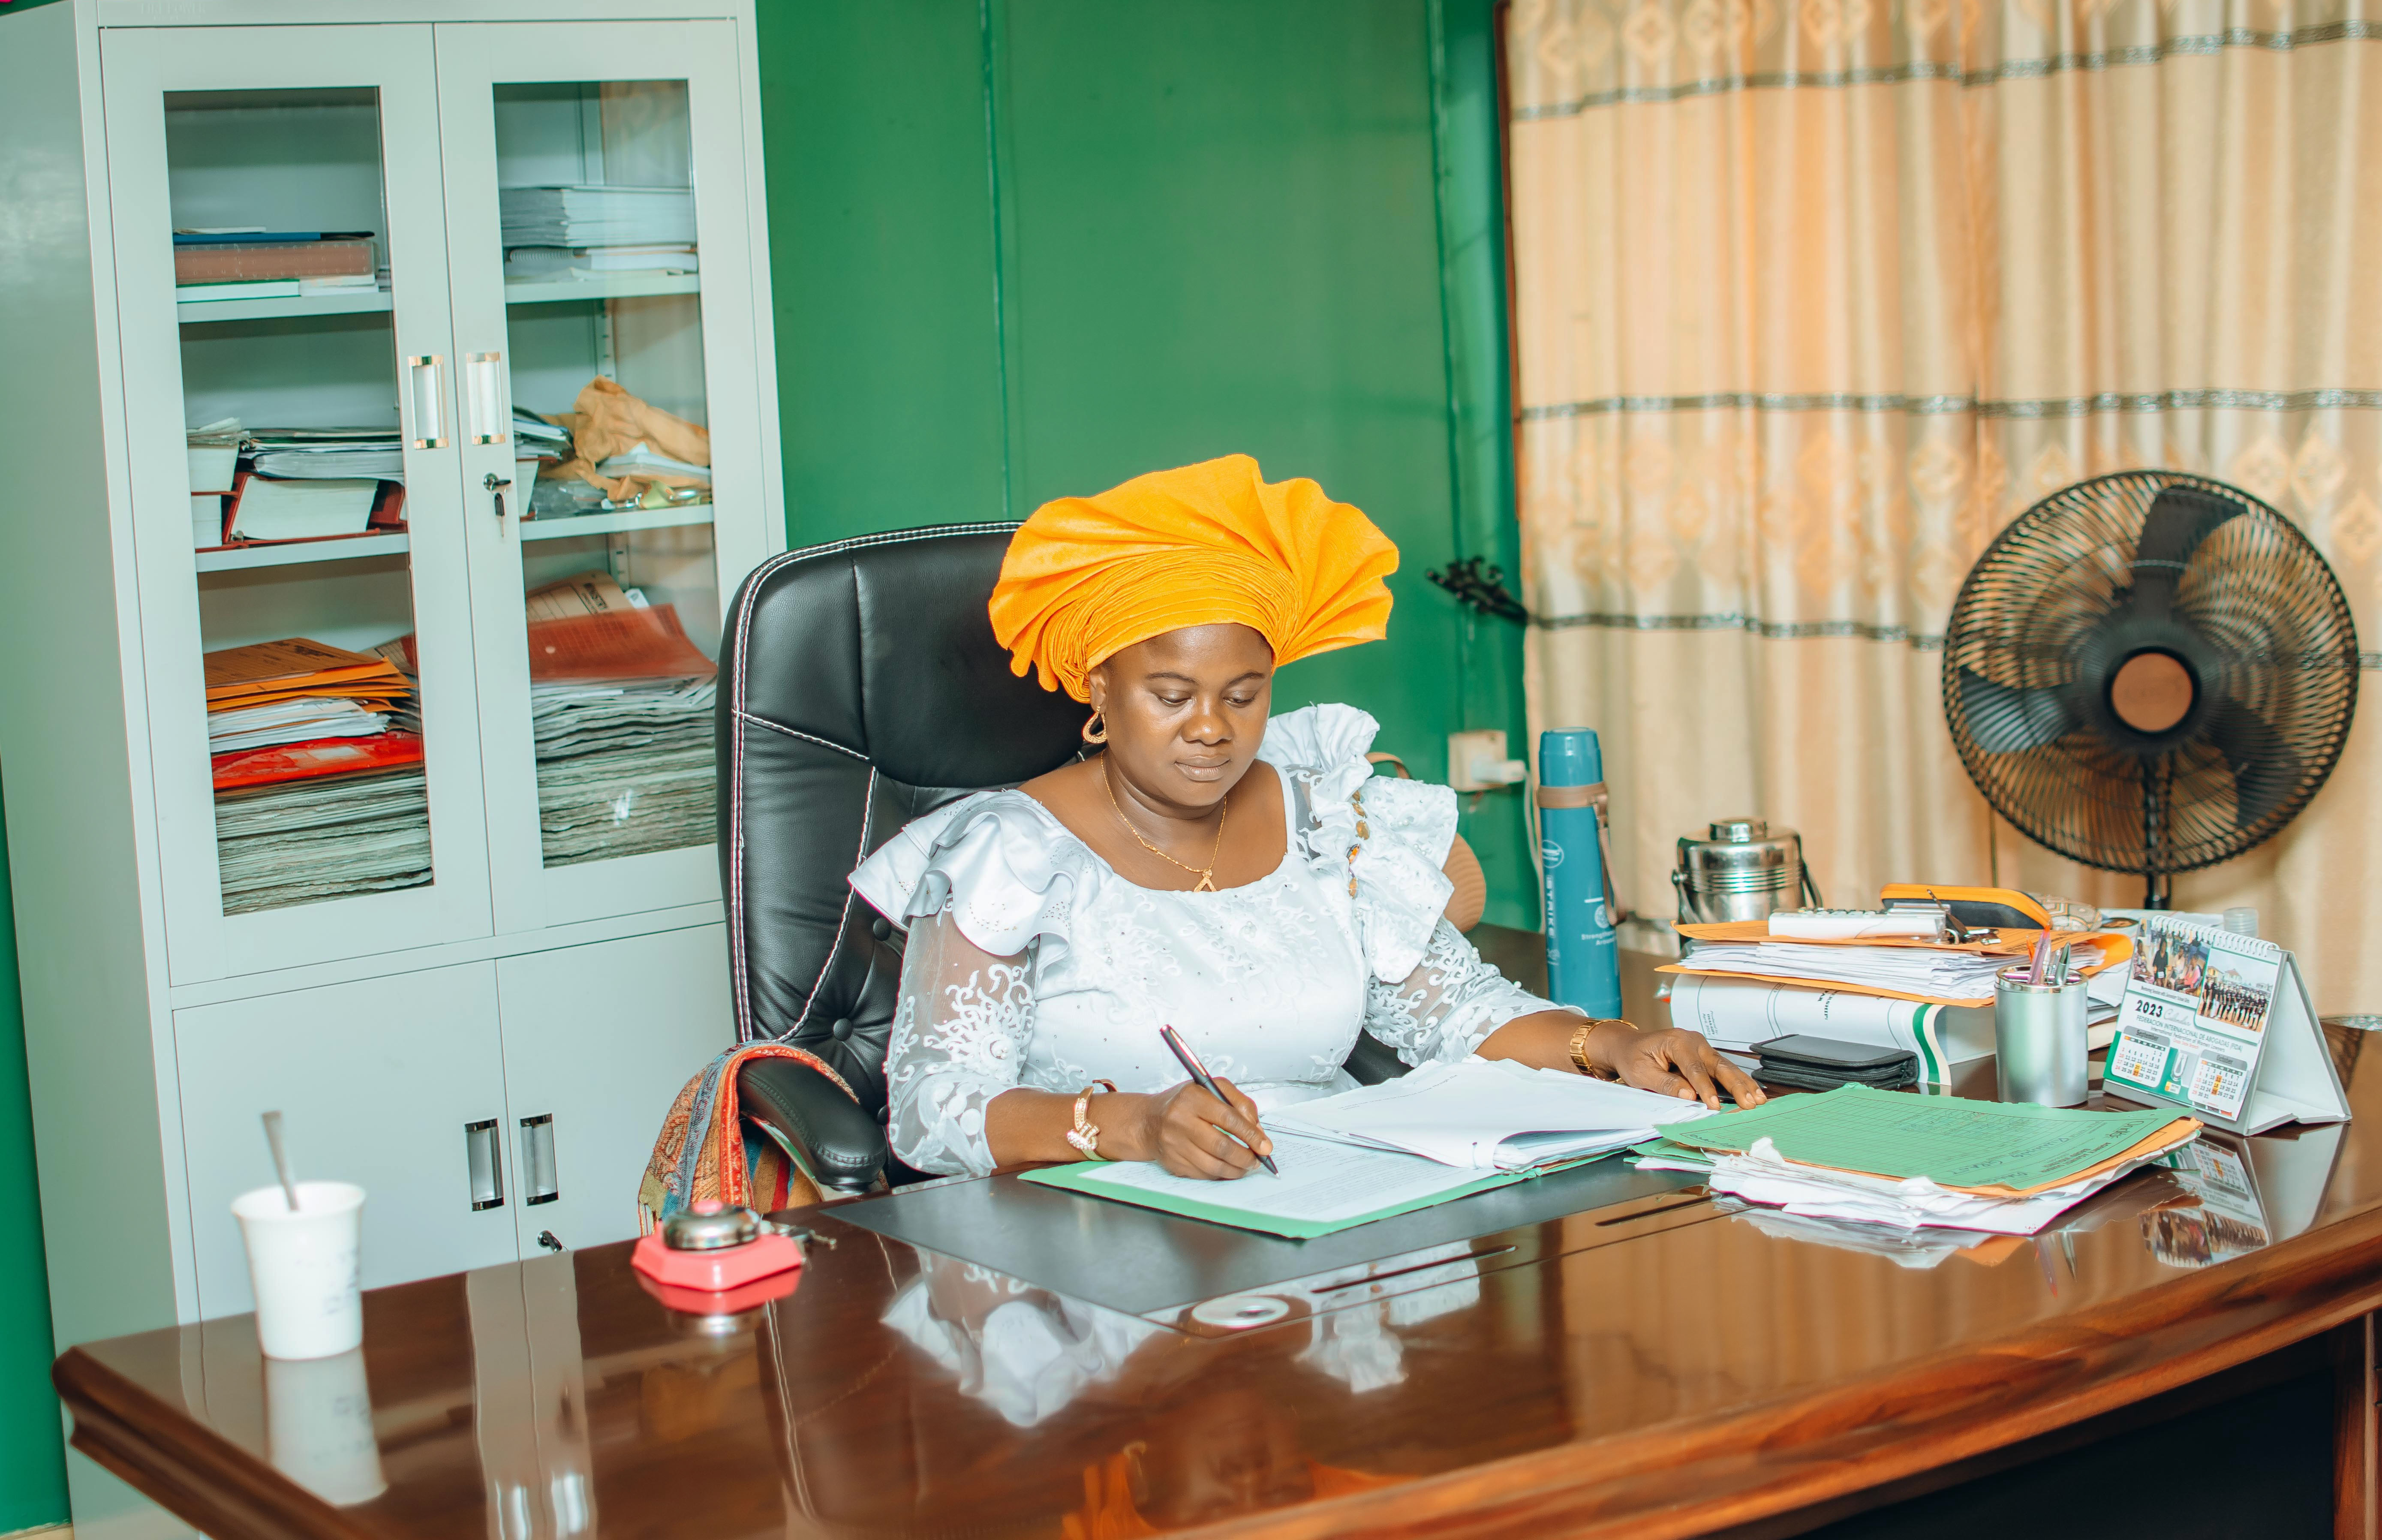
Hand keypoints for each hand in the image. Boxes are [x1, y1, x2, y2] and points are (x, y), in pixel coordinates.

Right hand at [1123, 1077, 1273, 1179]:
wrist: (1149, 1121)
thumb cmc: (1185, 1103)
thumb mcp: (1212, 1089)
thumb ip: (1240, 1104)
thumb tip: (1258, 1131)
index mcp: (1192, 1097)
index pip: (1228, 1118)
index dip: (1250, 1135)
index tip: (1265, 1146)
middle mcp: (1180, 1120)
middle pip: (1221, 1146)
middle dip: (1246, 1157)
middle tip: (1258, 1160)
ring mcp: (1174, 1144)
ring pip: (1213, 1165)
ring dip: (1236, 1169)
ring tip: (1246, 1166)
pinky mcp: (1173, 1162)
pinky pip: (1203, 1174)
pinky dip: (1221, 1174)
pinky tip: (1228, 1169)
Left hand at [1593, 1023, 1765, 1110]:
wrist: (1628, 1047)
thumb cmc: (1633, 1058)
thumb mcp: (1641, 1073)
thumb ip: (1665, 1083)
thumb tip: (1689, 1095)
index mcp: (1677, 1041)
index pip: (1694, 1068)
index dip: (1705, 1088)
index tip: (1714, 1106)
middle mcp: (1693, 1041)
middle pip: (1718, 1065)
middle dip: (1735, 1085)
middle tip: (1749, 1103)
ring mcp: (1701, 1047)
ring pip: (1726, 1067)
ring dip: (1743, 1084)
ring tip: (1758, 1100)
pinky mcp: (1705, 1056)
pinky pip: (1723, 1069)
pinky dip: (1738, 1082)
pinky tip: (1751, 1092)